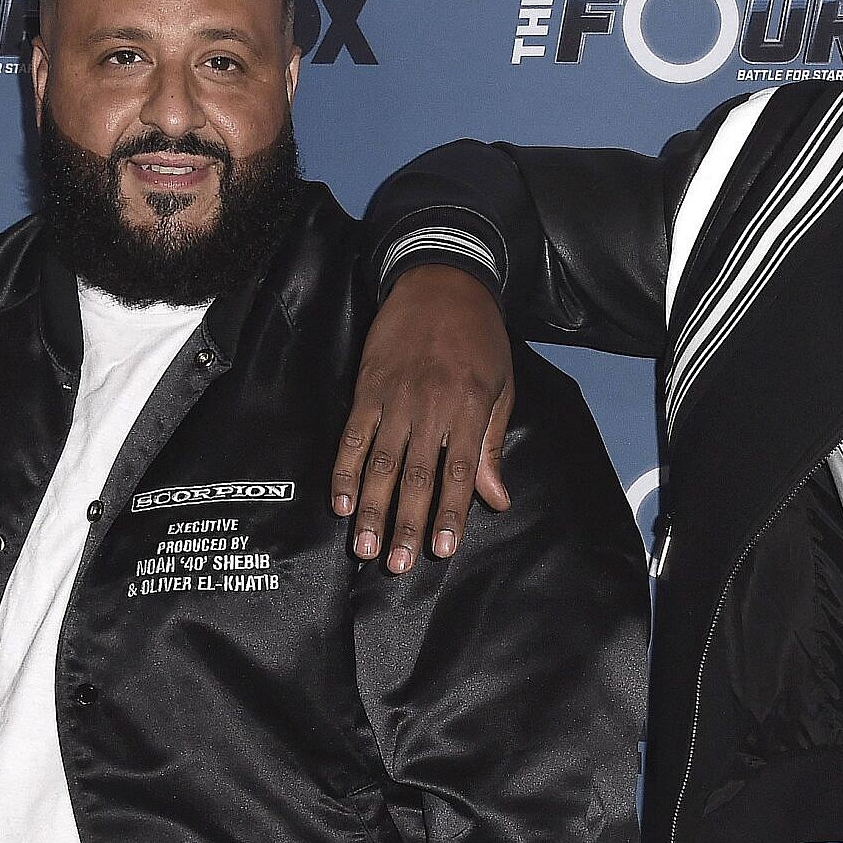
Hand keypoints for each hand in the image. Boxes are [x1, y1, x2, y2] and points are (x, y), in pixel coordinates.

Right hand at [333, 264, 514, 572]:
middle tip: (398, 564)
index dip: (449, 513)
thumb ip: (490, 445)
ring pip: (380, 462)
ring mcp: (394, 396)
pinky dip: (346, 469)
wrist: (443, 279)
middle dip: (405, 523)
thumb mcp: (499, 386)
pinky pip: (354, 435)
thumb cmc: (479, 337)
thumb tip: (496, 499)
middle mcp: (429, 405)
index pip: (457, 472)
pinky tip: (342, 500)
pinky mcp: (367, 386)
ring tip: (365, 545)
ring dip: (372, 507)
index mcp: (466, 407)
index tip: (441, 550)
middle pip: (415, 475)